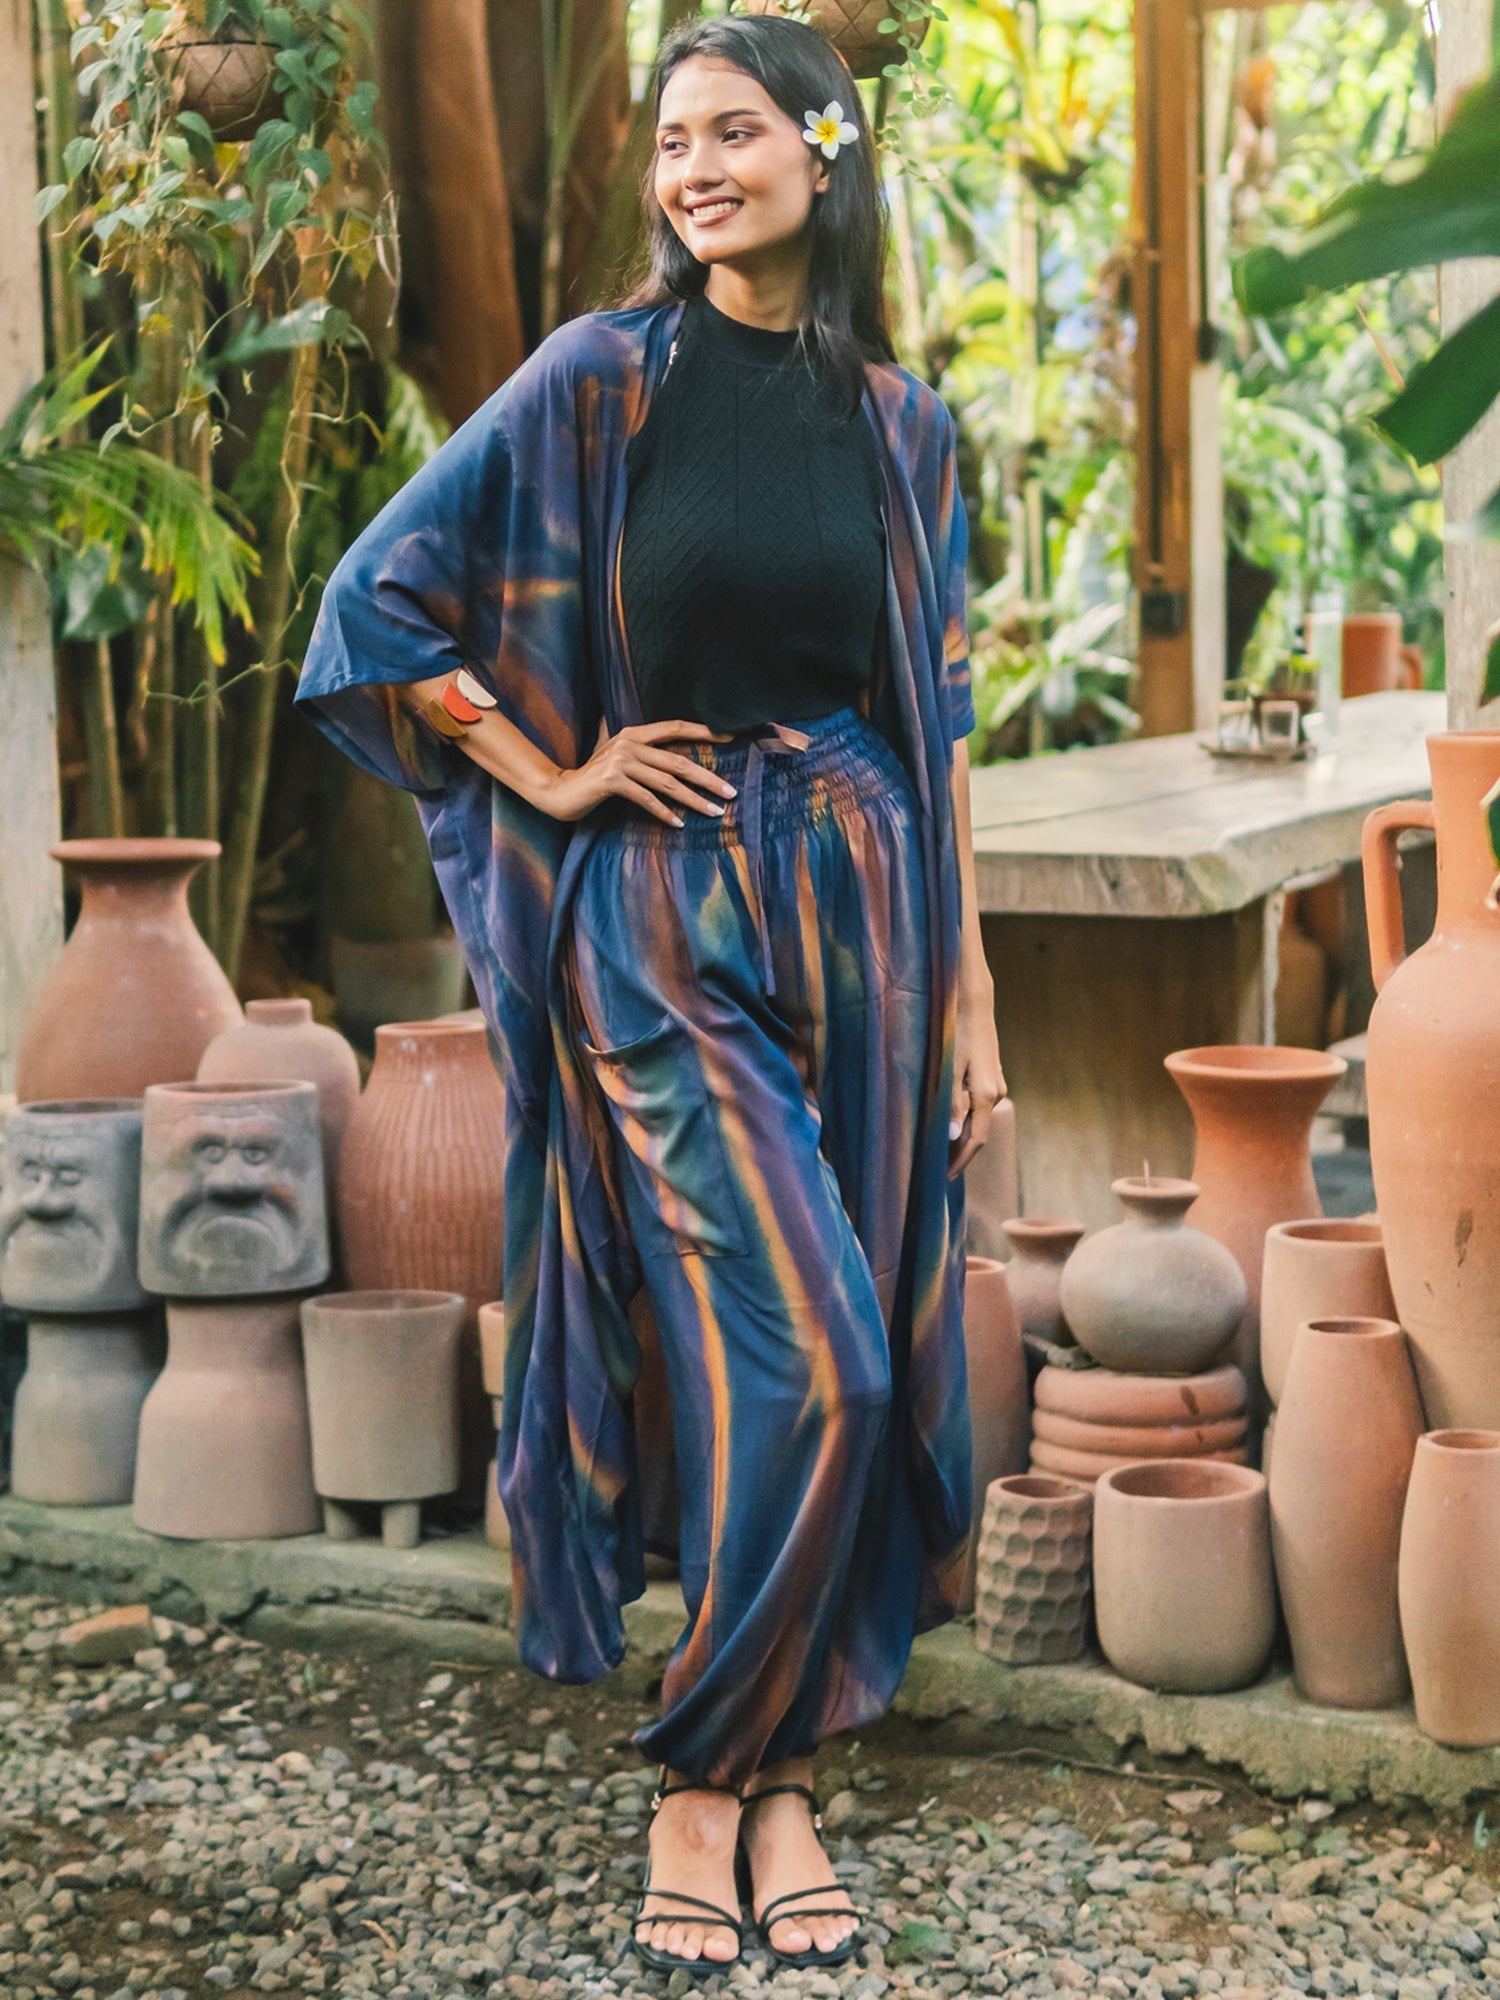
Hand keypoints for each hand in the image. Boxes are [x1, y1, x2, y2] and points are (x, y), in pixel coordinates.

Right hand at [539, 718, 738, 824]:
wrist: (559, 790)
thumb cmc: (594, 779)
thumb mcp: (621, 759)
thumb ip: (645, 755)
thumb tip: (680, 762)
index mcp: (635, 733)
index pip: (676, 727)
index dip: (704, 731)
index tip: (731, 738)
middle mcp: (629, 743)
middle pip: (679, 761)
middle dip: (709, 778)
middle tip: (731, 792)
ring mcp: (620, 761)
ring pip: (667, 783)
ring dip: (694, 800)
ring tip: (715, 812)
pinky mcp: (612, 781)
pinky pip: (646, 799)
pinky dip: (664, 813)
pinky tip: (679, 825)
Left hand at [948, 974, 1005, 1179]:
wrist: (971, 999)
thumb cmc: (955, 1030)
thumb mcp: (949, 1067)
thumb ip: (951, 1102)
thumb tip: (954, 1136)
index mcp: (986, 1095)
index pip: (976, 1141)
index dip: (960, 1162)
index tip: (943, 1179)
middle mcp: (996, 1092)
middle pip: (978, 1133)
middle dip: (958, 1152)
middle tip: (934, 1169)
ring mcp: (995, 1083)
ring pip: (978, 1118)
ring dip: (959, 1135)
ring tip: (935, 1148)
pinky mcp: (990, 1074)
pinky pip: (977, 1105)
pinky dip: (963, 1117)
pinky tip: (947, 1120)